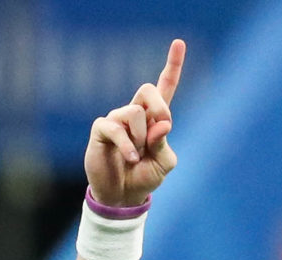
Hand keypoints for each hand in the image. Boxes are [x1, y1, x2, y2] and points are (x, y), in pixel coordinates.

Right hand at [85, 39, 185, 207]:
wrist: (123, 196)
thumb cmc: (145, 177)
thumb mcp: (164, 163)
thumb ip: (164, 143)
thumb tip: (162, 123)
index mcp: (154, 118)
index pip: (165, 87)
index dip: (172, 65)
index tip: (179, 42)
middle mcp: (135, 113)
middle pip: (148, 90)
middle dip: (160, 108)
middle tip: (160, 131)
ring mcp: (117, 119)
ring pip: (134, 112)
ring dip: (141, 138)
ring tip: (136, 155)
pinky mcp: (102, 130)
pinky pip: (116, 128)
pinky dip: (128, 146)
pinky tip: (131, 158)